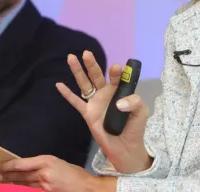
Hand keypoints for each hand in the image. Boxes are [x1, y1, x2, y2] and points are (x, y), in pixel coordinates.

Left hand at [0, 155, 115, 191]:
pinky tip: (16, 189)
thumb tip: (29, 168)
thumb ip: (43, 165)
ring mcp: (44, 186)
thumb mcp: (57, 162)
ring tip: (2, 182)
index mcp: (46, 161)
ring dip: (11, 184)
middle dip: (6, 175)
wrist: (86, 188)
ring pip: (22, 184)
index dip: (7, 165)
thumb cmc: (74, 173)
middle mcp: (43, 173)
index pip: (21, 164)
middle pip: (19, 175)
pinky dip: (21, 190)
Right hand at [56, 51, 152, 173]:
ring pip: (84, 84)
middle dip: (91, 64)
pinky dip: (67, 94)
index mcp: (119, 90)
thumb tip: (118, 102)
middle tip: (87, 53)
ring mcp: (95, 102)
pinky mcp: (87, 113)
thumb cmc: (135, 128)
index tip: (116, 68)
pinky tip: (59, 84)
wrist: (125, 147)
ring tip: (71, 57)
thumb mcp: (141, 112)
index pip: (116, 77)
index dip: (116, 72)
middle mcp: (105, 93)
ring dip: (78, 71)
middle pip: (96, 75)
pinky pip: (75, 102)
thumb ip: (134, 102)